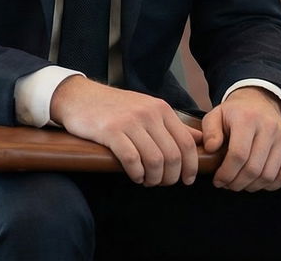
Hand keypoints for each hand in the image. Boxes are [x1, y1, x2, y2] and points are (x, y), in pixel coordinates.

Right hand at [50, 75, 203, 186]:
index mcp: (161, 109)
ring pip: (155, 160)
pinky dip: (136, 174)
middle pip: (173, 155)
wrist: (80, 97)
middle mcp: (149, 114)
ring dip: (154, 178)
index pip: (187, 143)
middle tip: (162, 183)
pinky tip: (134, 176)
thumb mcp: (148, 109)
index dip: (190, 166)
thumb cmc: (115, 107)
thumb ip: (173, 125)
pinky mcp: (111, 131)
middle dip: (171, 177)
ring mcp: (130, 122)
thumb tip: (200, 140)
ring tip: (148, 181)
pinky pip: (132, 160)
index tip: (186, 180)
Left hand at [201, 86, 280, 191]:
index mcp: (247, 118)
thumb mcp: (215, 115)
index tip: (218, 181)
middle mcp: (269, 126)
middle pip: (253, 169)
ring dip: (251, 186)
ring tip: (240, 183)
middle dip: (237, 183)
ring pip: (269, 176)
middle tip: (227, 185)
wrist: (259, 102)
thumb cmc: (234, 115)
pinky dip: (269, 185)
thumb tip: (211, 148)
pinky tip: (256, 181)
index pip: (238, 155)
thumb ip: (209, 131)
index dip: (226, 174)